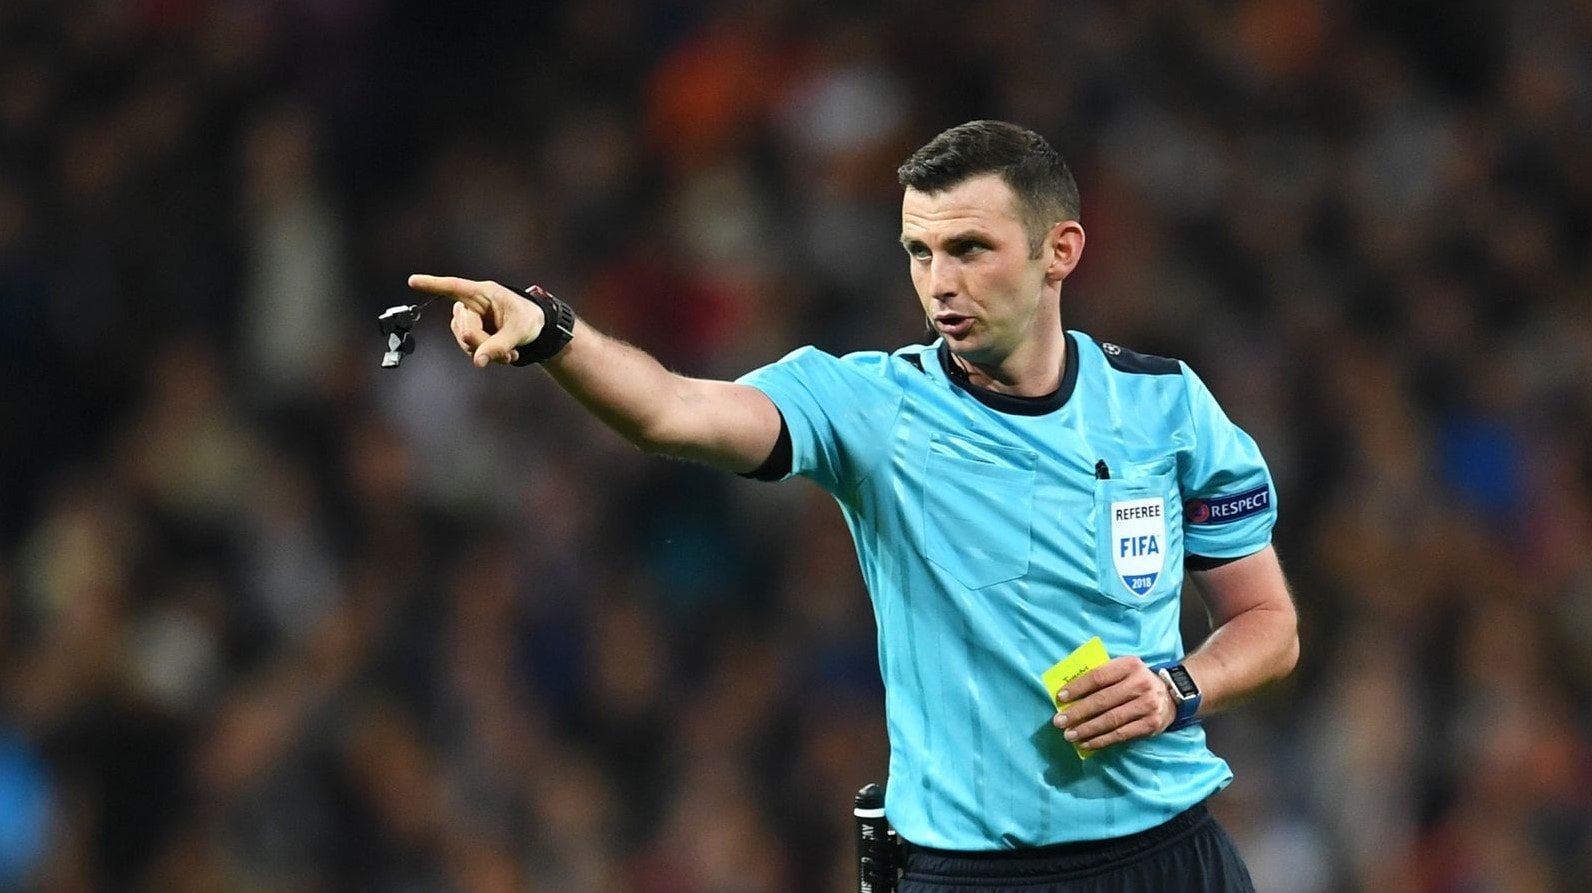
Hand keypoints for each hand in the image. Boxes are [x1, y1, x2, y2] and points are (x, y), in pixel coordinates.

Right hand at [407, 274, 547, 366]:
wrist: (535, 328)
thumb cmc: (528, 320)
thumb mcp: (518, 332)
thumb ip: (498, 346)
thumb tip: (477, 362)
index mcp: (483, 292)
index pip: (454, 287)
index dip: (432, 284)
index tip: (412, 281)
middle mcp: (471, 303)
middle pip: (465, 328)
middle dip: (485, 345)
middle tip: (507, 354)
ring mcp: (468, 319)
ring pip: (465, 341)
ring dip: (486, 353)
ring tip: (509, 354)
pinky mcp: (469, 332)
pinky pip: (470, 348)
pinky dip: (486, 356)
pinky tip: (504, 355)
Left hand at [1051, 656, 1175, 751]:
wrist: (1172, 694)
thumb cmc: (1136, 681)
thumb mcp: (1124, 670)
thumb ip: (1102, 676)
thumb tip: (1069, 694)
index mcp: (1129, 665)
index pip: (1098, 676)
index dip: (1077, 687)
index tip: (1060, 698)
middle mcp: (1140, 684)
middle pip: (1103, 700)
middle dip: (1078, 712)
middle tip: (1059, 721)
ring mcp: (1147, 705)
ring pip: (1111, 720)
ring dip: (1087, 729)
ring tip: (1069, 735)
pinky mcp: (1150, 724)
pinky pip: (1121, 734)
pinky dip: (1101, 740)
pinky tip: (1087, 743)